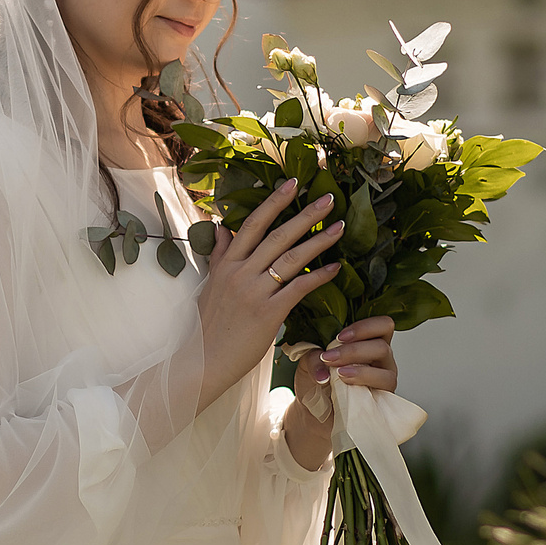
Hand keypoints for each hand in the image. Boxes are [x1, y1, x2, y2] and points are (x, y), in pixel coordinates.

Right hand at [194, 179, 345, 413]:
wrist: (205, 360)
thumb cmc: (210, 326)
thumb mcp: (210, 285)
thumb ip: (219, 256)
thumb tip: (221, 229)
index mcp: (227, 264)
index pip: (253, 224)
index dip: (274, 202)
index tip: (294, 184)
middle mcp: (240, 273)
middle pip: (277, 236)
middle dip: (305, 215)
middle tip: (329, 199)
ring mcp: (254, 292)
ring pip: (291, 259)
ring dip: (318, 241)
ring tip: (339, 228)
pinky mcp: (269, 313)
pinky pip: (298, 289)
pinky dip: (318, 277)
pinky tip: (335, 268)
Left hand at [282, 316, 397, 469]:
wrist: (313, 412)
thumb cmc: (316, 382)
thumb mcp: (309, 363)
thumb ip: (315, 356)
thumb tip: (324, 367)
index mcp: (368, 341)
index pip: (382, 325)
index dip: (365, 327)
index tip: (340, 336)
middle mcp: (381, 359)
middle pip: (383, 346)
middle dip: (354, 351)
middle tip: (330, 358)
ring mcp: (385, 378)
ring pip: (386, 370)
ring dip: (360, 370)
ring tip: (338, 374)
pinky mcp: (384, 398)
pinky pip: (384, 390)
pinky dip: (364, 385)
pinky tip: (345, 384)